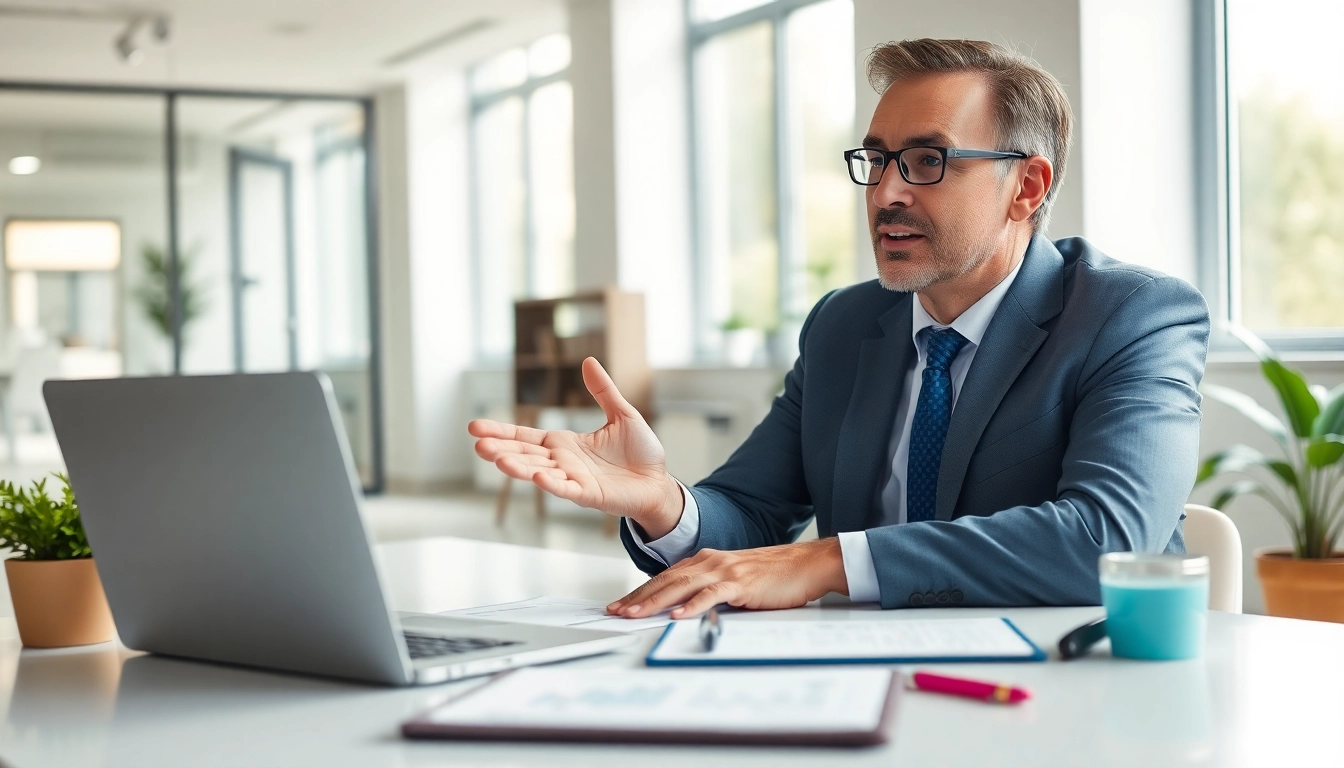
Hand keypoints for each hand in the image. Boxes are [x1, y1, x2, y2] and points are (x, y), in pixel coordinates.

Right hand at [468, 357, 683, 536]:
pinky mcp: (589, 495)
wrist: (659, 482)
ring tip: (497, 459)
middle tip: (477, 445)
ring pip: (540, 472)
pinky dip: (552, 484)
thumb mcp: (621, 414)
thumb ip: (602, 391)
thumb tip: (588, 360)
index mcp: (565, 443)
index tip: (474, 427)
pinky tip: (538, 477)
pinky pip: (567, 489)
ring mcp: (574, 479)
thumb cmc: (640, 452)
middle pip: (526, 454)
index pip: (526, 436)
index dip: (502, 431)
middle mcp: (563, 462)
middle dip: (501, 449)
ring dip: (519, 467)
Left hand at [605, 538, 847, 619]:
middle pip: (666, 581)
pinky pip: (711, 595)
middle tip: (616, 611)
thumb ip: (709, 591)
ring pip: (682, 586)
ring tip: (635, 614)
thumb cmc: (772, 576)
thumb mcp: (733, 582)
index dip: (641, 591)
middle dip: (638, 597)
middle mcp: (710, 562)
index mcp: (706, 561)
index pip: (665, 577)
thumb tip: (684, 610)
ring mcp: (724, 570)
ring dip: (655, 602)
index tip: (622, 605)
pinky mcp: (740, 582)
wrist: (805, 565)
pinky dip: (692, 606)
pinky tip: (677, 616)